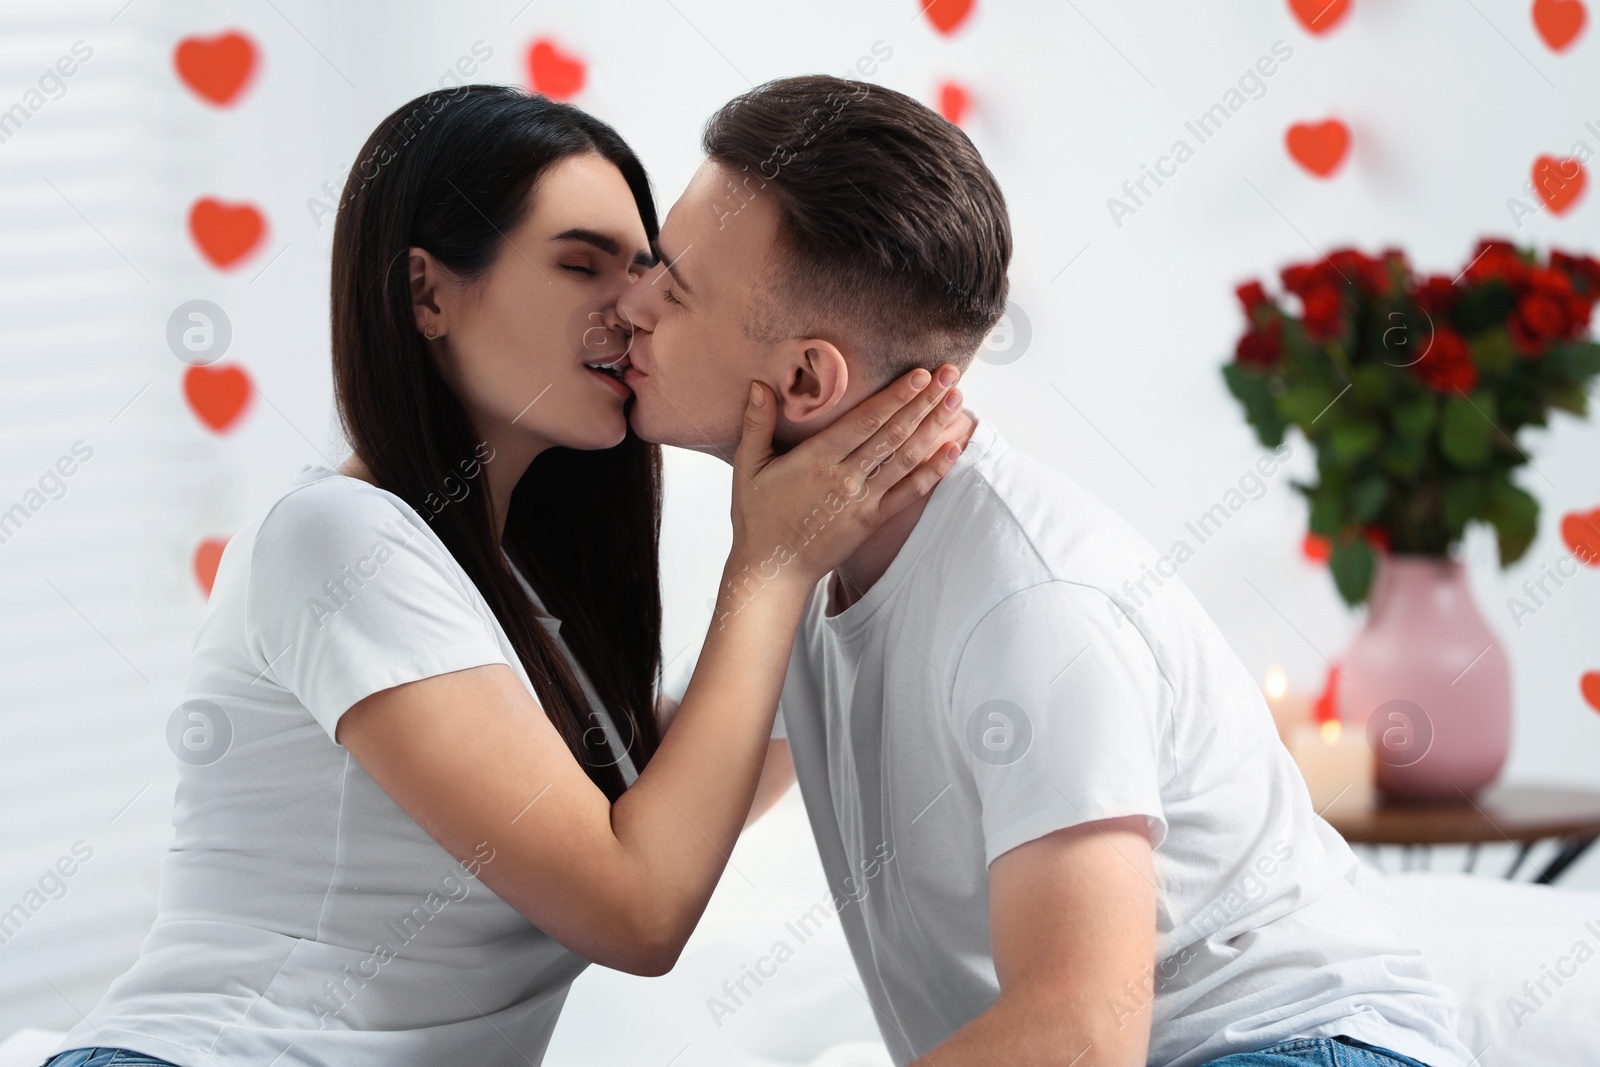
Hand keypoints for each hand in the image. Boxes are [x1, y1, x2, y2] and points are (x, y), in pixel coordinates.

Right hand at [729, 364, 965, 590]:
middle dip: (924, 402)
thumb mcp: (748, 468)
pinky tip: (953, 450)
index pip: (865, 420)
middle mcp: (846, 478)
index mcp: (817, 460)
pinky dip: (933, 471)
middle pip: (893, 433)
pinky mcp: (872, 521)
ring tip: (957, 401)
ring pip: (906, 458)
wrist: (773, 570)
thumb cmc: (758, 518)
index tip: (920, 375)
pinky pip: (909, 493)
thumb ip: (756, 424)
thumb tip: (758, 385)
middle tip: (951, 375)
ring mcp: (863, 501)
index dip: (895, 396)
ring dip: (934, 428)